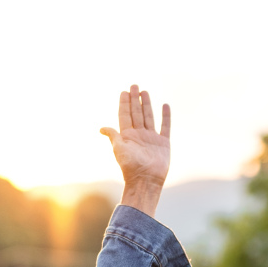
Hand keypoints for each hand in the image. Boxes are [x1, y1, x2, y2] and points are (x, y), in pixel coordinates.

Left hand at [100, 85, 169, 216]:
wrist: (146, 180)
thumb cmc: (130, 166)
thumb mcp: (119, 149)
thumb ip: (113, 136)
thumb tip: (102, 128)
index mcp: (127, 136)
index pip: (125, 115)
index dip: (124, 103)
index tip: (124, 91)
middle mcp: (139, 135)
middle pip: (136, 113)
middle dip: (135, 99)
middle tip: (134, 85)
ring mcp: (151, 138)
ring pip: (149, 117)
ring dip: (147, 104)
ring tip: (144, 92)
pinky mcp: (163, 143)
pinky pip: (165, 126)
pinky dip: (165, 116)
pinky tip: (164, 106)